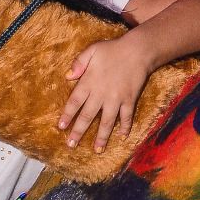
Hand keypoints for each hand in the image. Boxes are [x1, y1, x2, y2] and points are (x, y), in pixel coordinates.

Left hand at [58, 35, 150, 152]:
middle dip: (78, 131)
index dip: (67, 115)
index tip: (61, 127)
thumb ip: (79, 63)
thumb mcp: (92, 50)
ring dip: (102, 137)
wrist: (138, 51)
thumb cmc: (112, 49)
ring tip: (97, 150)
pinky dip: (125, 127)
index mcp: (89, 82)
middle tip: (71, 145)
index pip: (74, 102)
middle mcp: (101, 94)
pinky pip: (126, 117)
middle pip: (87, 116)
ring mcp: (116, 99)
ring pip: (107, 122)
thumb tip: (67, 77)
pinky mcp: (129, 100)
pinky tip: (123, 137)